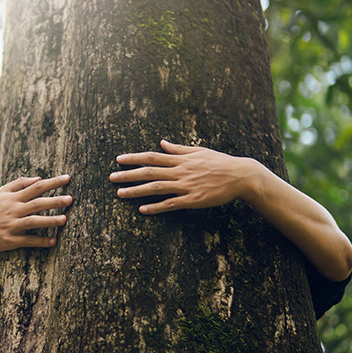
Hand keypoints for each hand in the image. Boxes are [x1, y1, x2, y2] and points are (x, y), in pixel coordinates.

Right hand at [0, 175, 72, 252]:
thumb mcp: (3, 193)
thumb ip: (20, 184)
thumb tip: (39, 178)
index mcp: (14, 198)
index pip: (36, 187)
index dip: (53, 182)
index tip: (67, 178)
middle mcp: (14, 210)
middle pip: (37, 203)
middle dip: (54, 201)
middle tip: (70, 199)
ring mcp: (12, 225)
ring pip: (33, 222)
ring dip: (49, 221)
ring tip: (64, 220)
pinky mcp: (10, 240)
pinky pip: (28, 240)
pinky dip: (40, 241)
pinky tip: (53, 241)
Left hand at [109, 140, 256, 213]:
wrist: (240, 176)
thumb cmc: (219, 162)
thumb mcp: (199, 151)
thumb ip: (178, 149)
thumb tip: (162, 143)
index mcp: (181, 159)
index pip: (152, 157)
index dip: (134, 158)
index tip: (119, 160)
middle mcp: (180, 171)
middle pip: (149, 172)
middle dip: (128, 175)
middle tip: (111, 178)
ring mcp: (186, 186)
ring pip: (156, 188)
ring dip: (137, 191)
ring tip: (120, 194)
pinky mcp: (193, 200)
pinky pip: (171, 204)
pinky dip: (156, 207)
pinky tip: (143, 210)